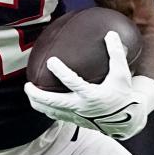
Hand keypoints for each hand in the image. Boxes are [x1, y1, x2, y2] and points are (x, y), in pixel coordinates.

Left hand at [24, 31, 153, 139]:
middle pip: (54, 102)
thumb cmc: (122, 92)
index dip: (61, 72)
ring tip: (29, 92)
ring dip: (37, 103)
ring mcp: (76, 115)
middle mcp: (81, 107)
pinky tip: (40, 100)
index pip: (73, 82)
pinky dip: (45, 108)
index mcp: (92, 95)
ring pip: (51, 111)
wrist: (126, 119)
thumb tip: (110, 34)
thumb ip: (116, 54)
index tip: (51, 61)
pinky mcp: (74, 120)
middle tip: (27, 85)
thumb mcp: (122, 74)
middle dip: (38, 94)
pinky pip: (56, 115)